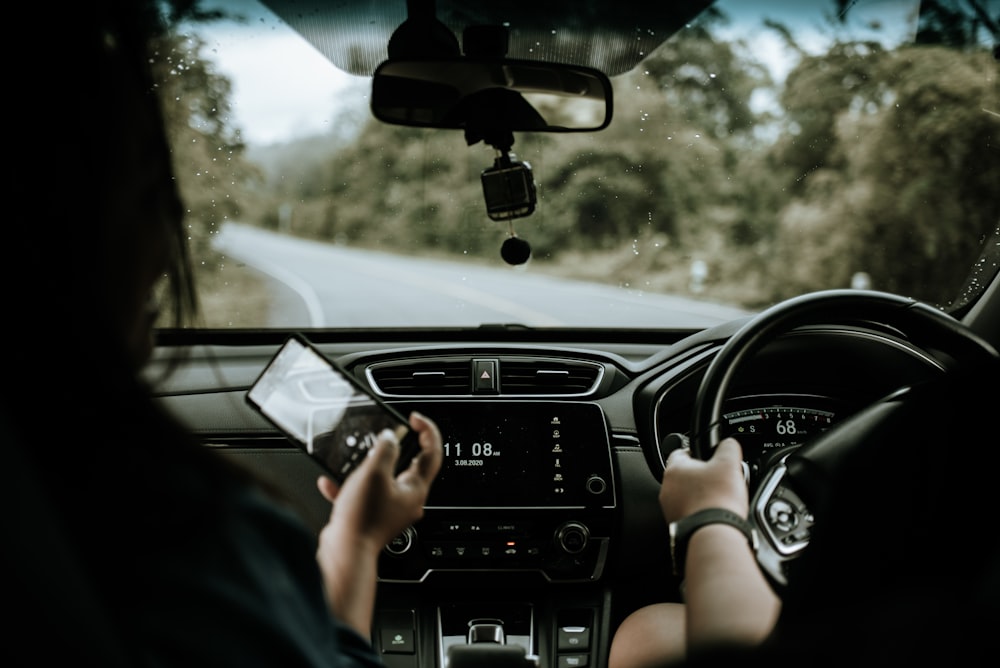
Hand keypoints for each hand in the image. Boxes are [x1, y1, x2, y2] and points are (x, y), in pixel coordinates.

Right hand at [314, 412, 441, 632]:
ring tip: (354, 458)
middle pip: (408, 466)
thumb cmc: (363, 519)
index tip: (416, 419)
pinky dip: (348, 487)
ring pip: (382, 481)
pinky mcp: (370, 518)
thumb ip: (385, 450)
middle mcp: (406, 501)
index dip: (427, 431)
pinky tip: (331, 482)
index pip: (432, 454)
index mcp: (415, 489)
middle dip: (394, 449)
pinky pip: (361, 496)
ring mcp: (388, 510)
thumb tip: (390, 437)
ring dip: (366, 468)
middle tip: (385, 436)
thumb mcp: (374, 473)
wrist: (344, 554)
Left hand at [659, 437, 747, 523]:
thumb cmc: (717, 501)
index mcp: (675, 469)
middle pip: (685, 476)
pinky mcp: (677, 525)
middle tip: (719, 480)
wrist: (713, 535)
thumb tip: (729, 443)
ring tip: (719, 498)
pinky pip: (689, 513)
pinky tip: (714, 514)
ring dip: (700, 496)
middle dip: (702, 477)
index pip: (681, 451)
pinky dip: (700, 512)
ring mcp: (670, 509)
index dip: (698, 452)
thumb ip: (728, 447)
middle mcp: (667, 489)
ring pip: (686, 495)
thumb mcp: (729, 464)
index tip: (709, 457)